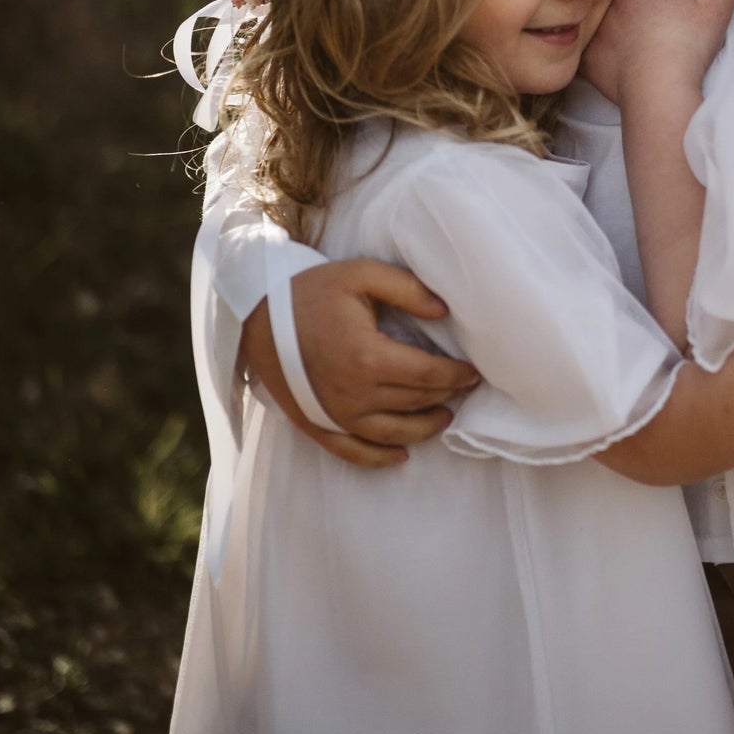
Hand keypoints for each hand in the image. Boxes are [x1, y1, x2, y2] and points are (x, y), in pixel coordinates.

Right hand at [239, 260, 479, 467]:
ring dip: (425, 428)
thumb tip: (444, 312)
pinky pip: (354, 453)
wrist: (259, 316)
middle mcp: (354, 394)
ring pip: (394, 434)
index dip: (457, 375)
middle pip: (416, 404)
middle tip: (466, 387)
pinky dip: (380, 458)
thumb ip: (408, 288)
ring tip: (444, 414)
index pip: (429, 375)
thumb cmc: (314, 291)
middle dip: (447, 396)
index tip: (474, 371)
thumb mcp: (362, 274)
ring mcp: (335, 415)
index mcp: (368, 356)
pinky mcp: (318, 425)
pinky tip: (400, 454)